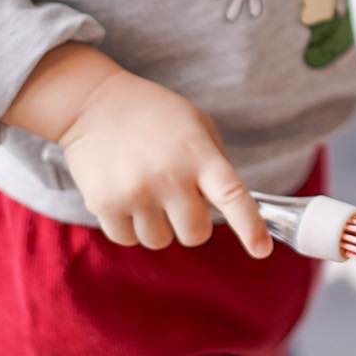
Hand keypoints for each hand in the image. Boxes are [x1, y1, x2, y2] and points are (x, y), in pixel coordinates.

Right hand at [57, 68, 271, 255]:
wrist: (93, 105)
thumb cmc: (154, 115)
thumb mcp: (196, 125)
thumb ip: (215, 165)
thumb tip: (225, 207)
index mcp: (198, 155)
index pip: (232, 196)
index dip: (250, 226)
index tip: (262, 250)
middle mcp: (168, 177)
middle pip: (195, 234)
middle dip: (193, 223)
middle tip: (180, 197)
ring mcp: (134, 194)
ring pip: (160, 241)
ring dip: (159, 225)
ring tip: (148, 190)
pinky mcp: (103, 206)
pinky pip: (127, 240)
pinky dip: (130, 227)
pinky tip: (126, 196)